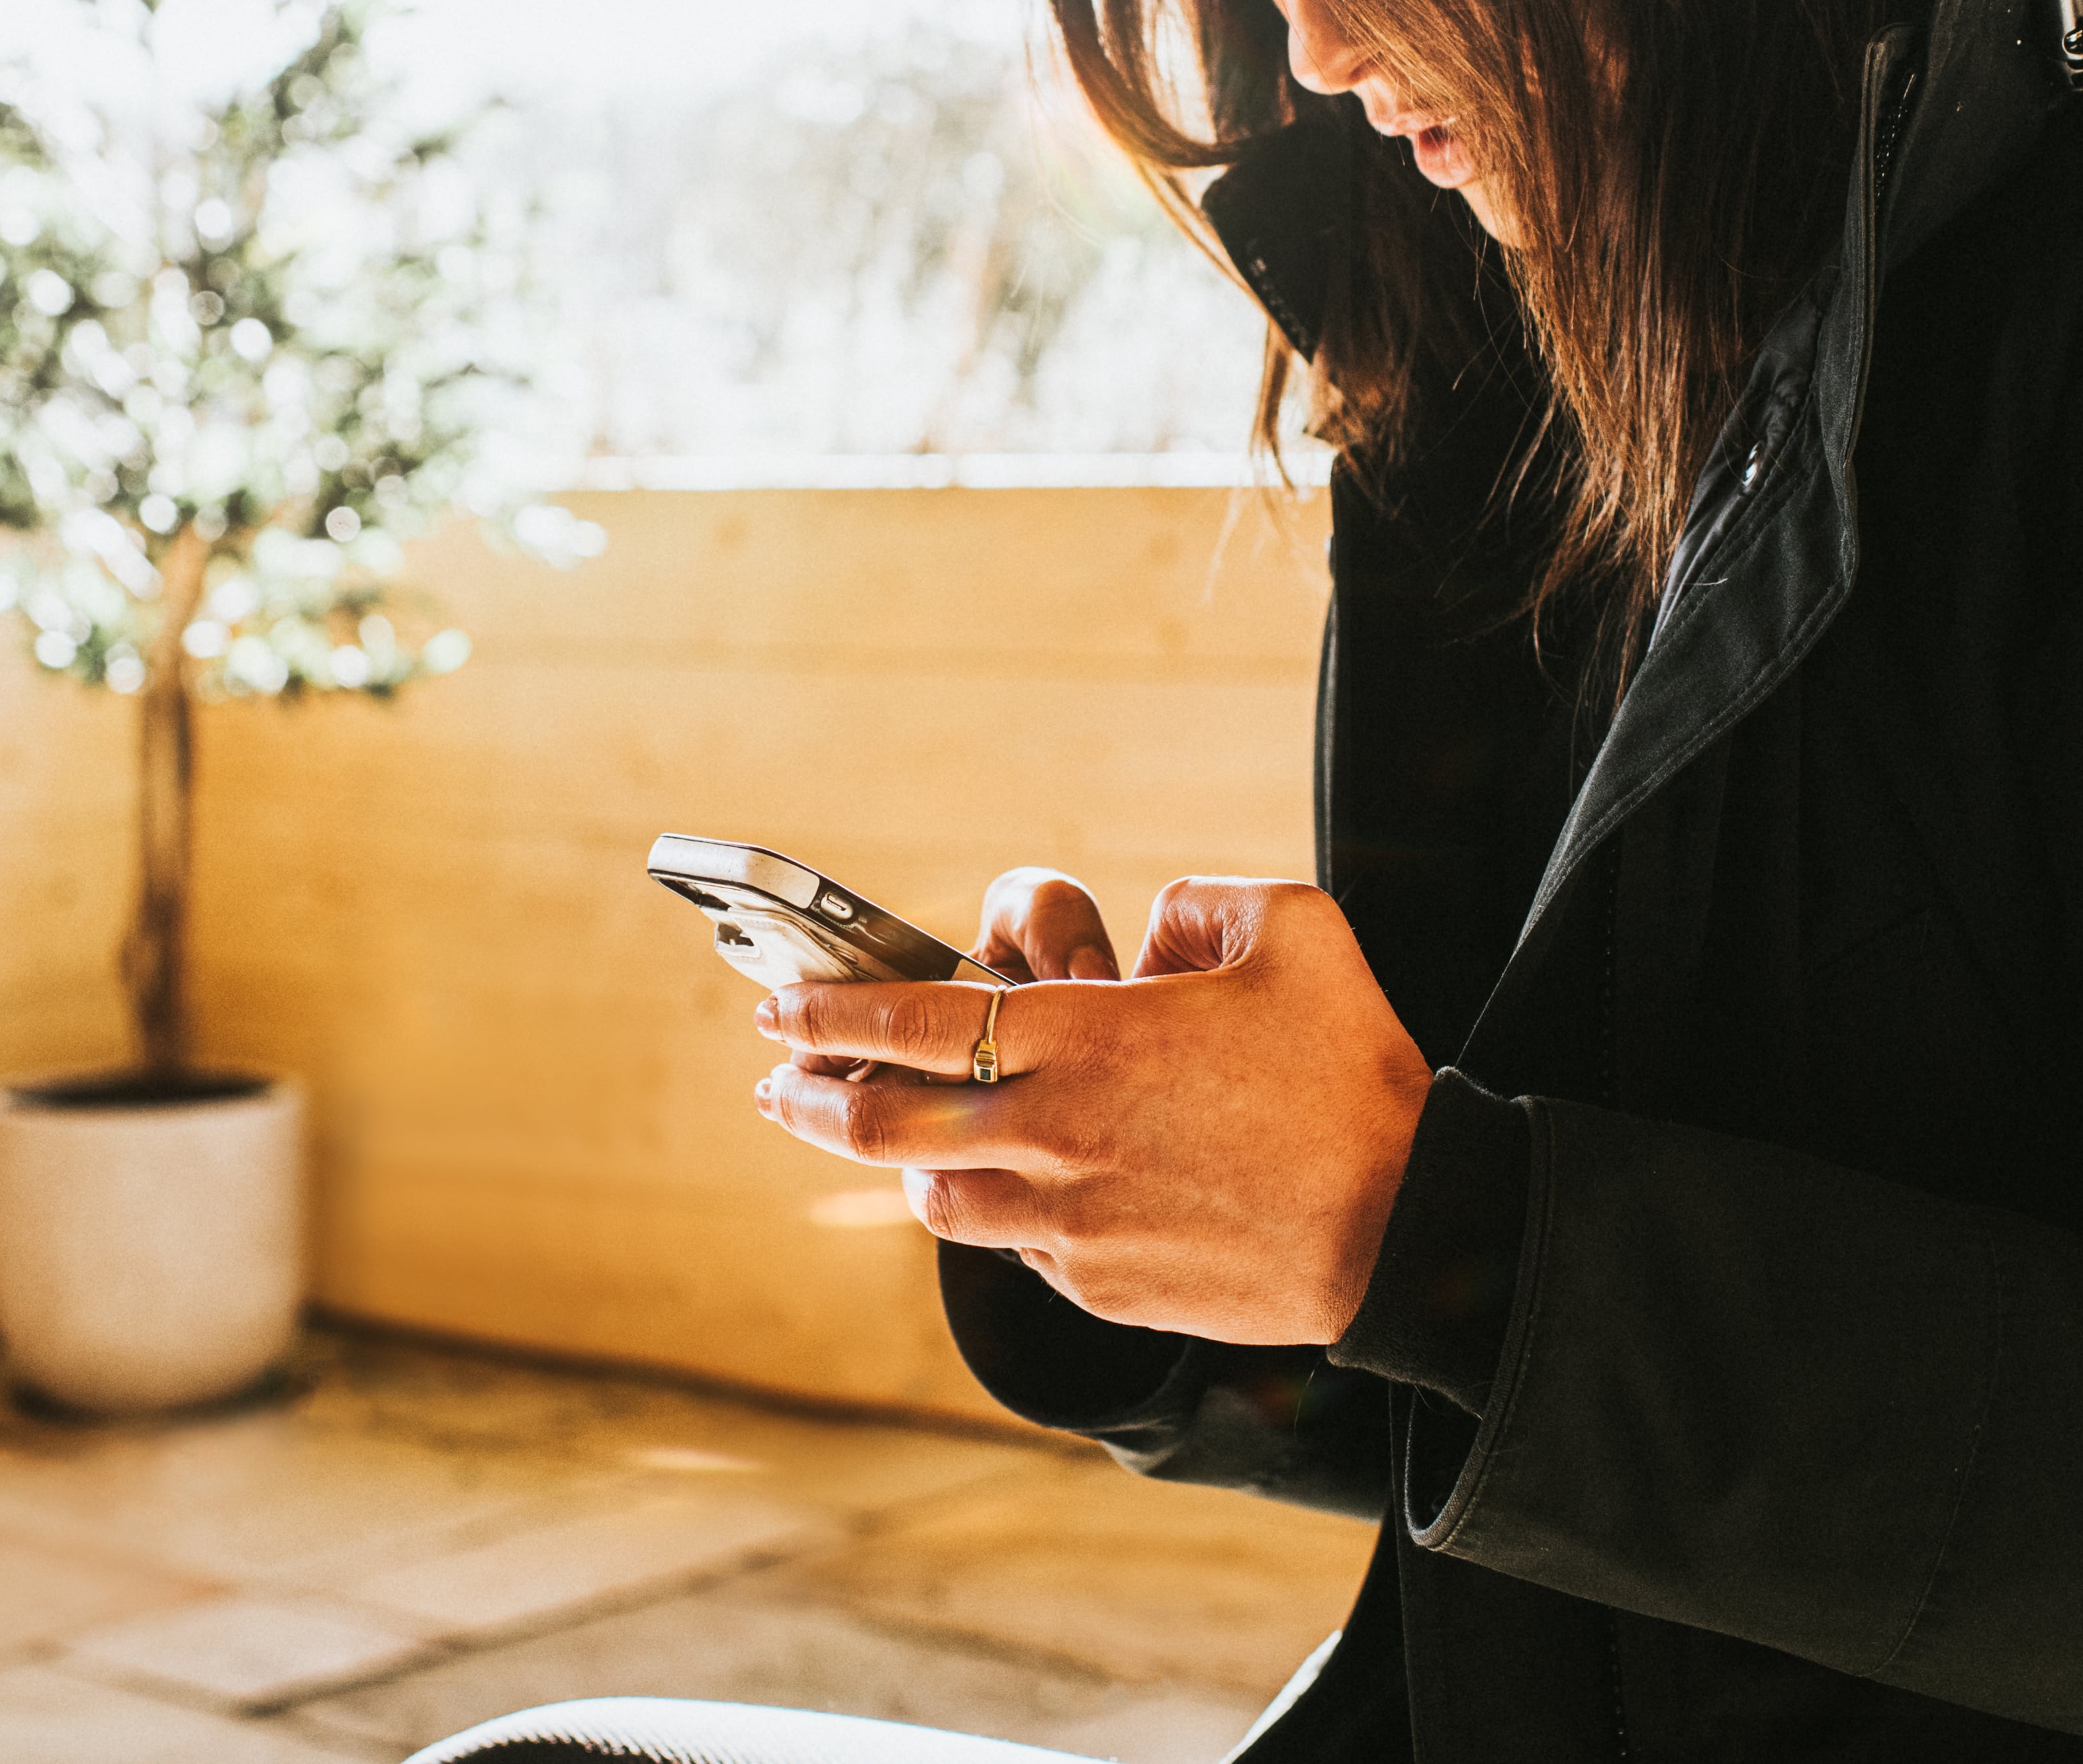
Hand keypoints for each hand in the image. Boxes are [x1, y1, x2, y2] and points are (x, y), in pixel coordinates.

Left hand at [750, 877, 1432, 1345]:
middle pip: (883, 1124)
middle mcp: (1057, 1132)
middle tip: (778, 1084)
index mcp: (1088, 1039)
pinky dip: (997, 1212)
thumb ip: (1199, 904)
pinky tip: (1011, 1192)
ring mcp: (1071, 1221)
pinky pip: (1015, 1247)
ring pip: (934, 1195)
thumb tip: (1149, 926)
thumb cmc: (1355, 1075)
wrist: (1411, 1229)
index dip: (830, 1013)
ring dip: (898, 1163)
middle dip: (809, 1100)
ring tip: (888, 1140)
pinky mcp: (1098, 1284)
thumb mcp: (1293, 934)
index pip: (914, 1020)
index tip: (778, 1009)